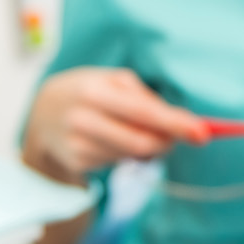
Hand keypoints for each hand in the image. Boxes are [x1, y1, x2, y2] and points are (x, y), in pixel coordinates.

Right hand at [21, 67, 208, 184]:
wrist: (41, 113)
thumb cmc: (88, 91)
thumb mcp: (113, 81)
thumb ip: (145, 99)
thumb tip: (178, 122)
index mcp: (95, 92)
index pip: (142, 112)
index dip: (175, 124)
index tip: (202, 132)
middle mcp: (83, 119)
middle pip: (141, 143)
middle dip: (167, 142)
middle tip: (175, 135)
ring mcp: (77, 145)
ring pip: (132, 156)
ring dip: (147, 148)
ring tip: (132, 130)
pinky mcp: (77, 163)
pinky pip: (118, 163)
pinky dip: (126, 154)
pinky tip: (111, 139)